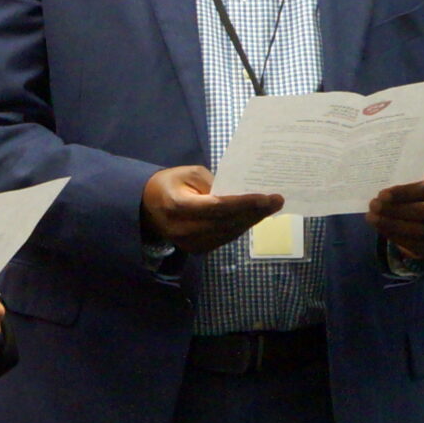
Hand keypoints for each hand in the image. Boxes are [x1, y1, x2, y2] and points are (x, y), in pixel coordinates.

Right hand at [142, 165, 283, 254]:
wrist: (146, 207)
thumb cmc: (169, 184)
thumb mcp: (190, 173)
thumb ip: (214, 184)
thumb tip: (240, 195)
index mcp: (179, 206)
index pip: (218, 207)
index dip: (245, 203)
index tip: (268, 197)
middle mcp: (184, 229)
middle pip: (227, 222)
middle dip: (255, 212)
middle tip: (277, 201)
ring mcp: (190, 243)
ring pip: (229, 233)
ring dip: (251, 221)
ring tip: (268, 208)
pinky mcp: (196, 249)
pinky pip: (224, 238)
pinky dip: (240, 227)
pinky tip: (252, 217)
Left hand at [369, 171, 423, 260]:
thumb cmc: (417, 188)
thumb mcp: (415, 178)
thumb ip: (404, 179)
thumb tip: (379, 184)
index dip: (404, 193)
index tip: (382, 194)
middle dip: (397, 210)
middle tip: (374, 205)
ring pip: (422, 230)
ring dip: (393, 225)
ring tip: (373, 218)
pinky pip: (416, 245)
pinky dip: (395, 237)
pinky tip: (380, 228)